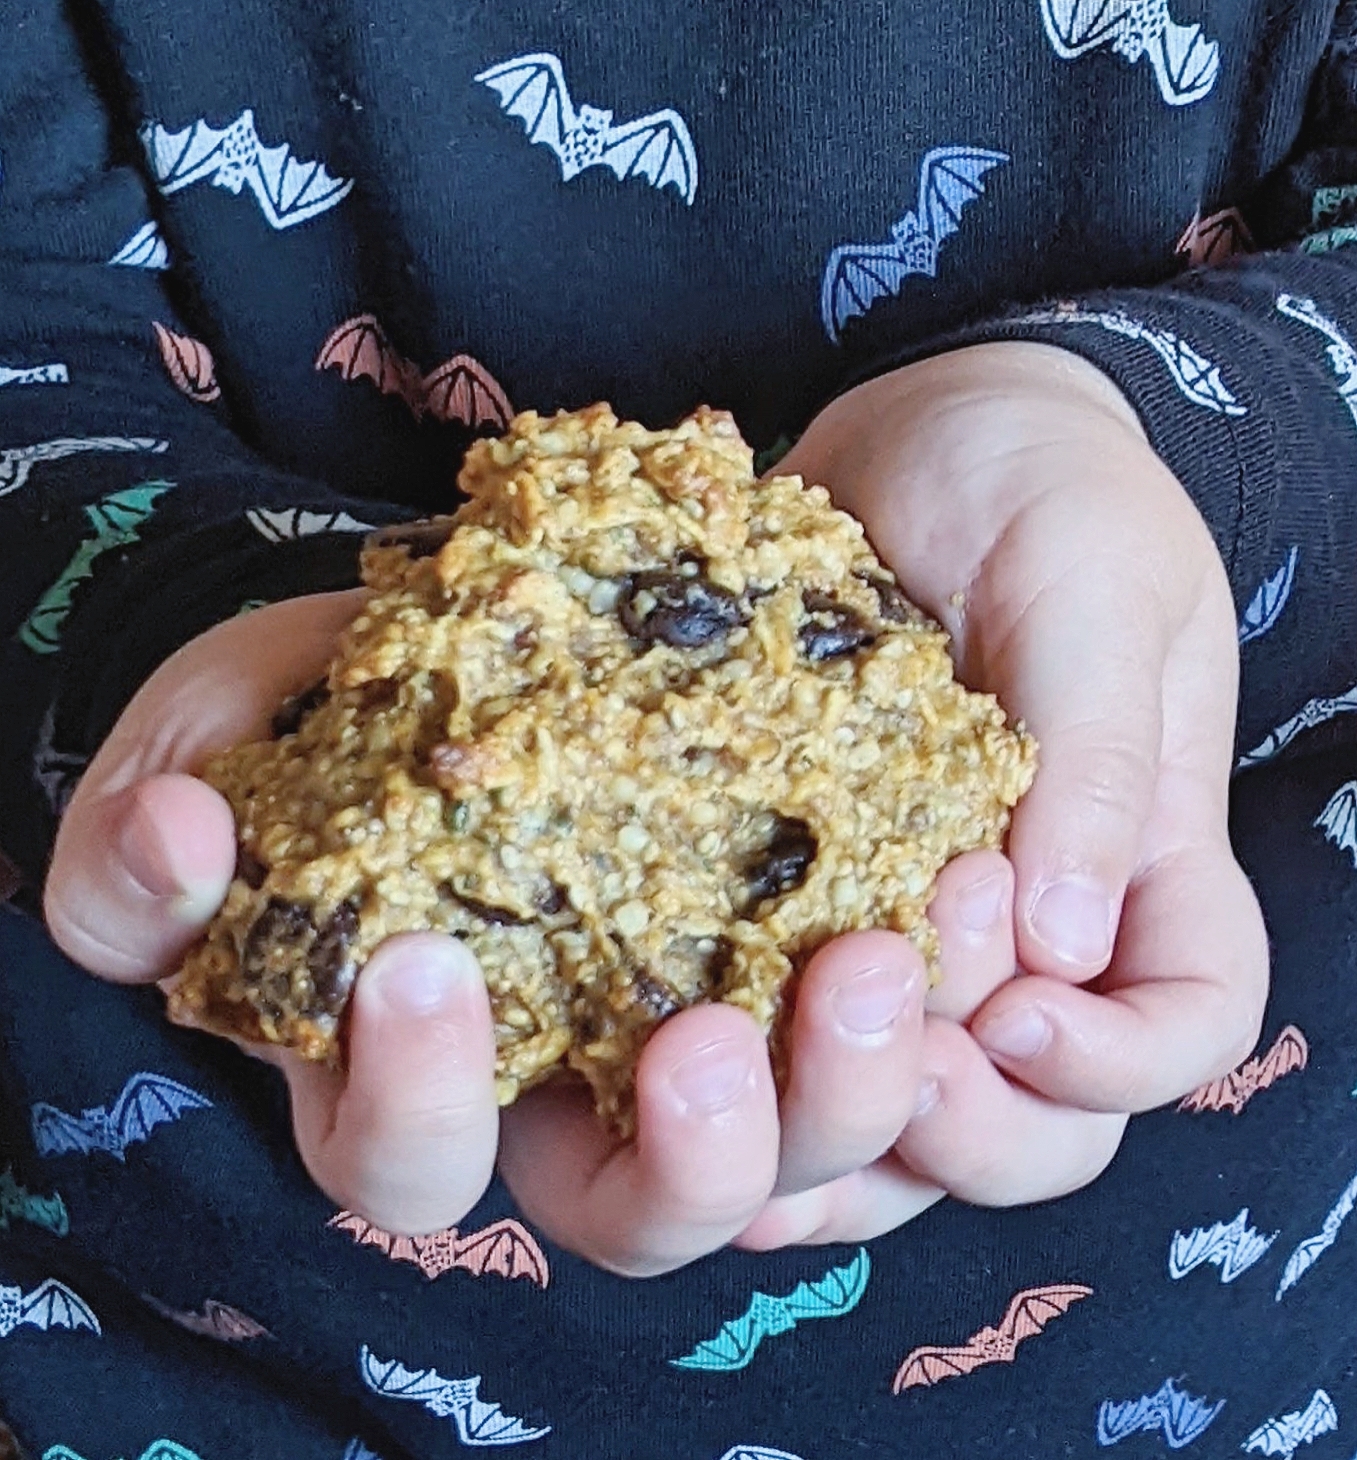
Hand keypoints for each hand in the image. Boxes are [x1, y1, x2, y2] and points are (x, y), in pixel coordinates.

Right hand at [43, 592, 941, 1273]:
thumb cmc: (334, 701)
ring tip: (879, 956)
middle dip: (690, 1154)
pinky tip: (956, 882)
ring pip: (798, 1150)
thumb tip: (167, 841)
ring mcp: (707, 1029)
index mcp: (420, 1079)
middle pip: (643, 1210)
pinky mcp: (812, 952)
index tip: (417, 966)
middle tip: (708, 1038)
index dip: (413, 1101)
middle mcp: (574, 1092)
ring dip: (849, 1085)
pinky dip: (938, 987)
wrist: (494, 623)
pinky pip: (895, 1023)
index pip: (407, 1164)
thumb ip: (152, 838)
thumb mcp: (215, 740)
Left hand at [733, 342, 1269, 1245]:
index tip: (1013, 1009)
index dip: (1116, 1058)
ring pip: (908, 1100)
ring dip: (844, 1136)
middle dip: (972, 1127)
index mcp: (1141, 861)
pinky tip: (662, 1082)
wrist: (917, 436)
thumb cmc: (1038, 485)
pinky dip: (745, 1069)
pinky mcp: (800, 886)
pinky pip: (785, 1015)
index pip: (1185, 1021)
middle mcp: (1033, 920)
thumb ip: (1091, 756)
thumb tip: (1063, 942)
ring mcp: (911, 914)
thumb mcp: (1091, 590)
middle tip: (882, 1074)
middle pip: (1045, 1111)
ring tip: (752, 1123)